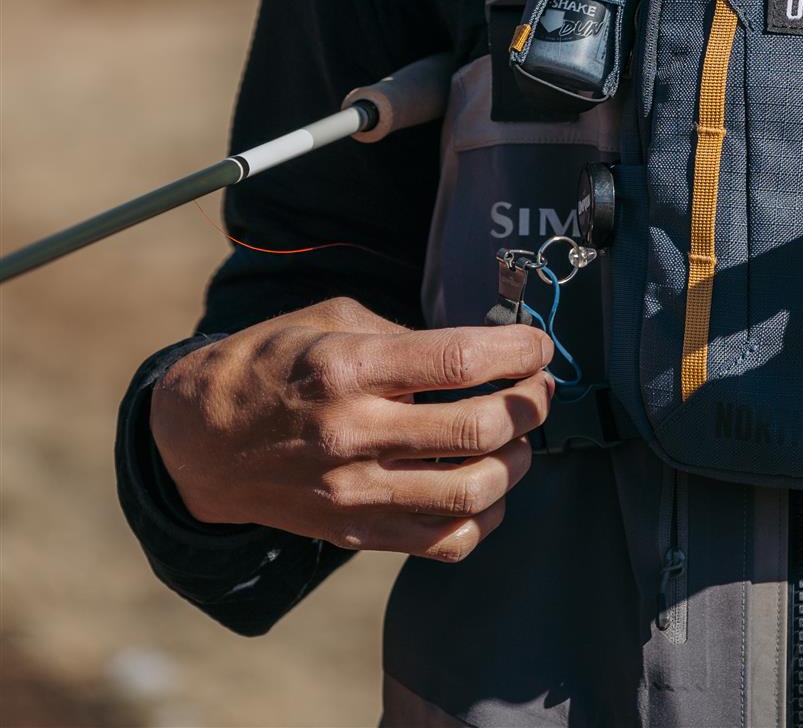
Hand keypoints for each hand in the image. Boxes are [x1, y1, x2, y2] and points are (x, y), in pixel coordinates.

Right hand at [150, 296, 552, 560]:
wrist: (203, 441)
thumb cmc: (271, 364)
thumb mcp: (330, 321)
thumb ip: (404, 335)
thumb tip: (479, 350)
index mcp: (349, 368)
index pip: (458, 360)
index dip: (515, 351)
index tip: (538, 345)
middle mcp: (354, 434)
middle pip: (477, 429)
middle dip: (528, 405)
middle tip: (538, 389)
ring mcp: (356, 493)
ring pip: (471, 494)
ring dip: (515, 462)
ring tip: (518, 438)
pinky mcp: (357, 534)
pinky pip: (444, 542)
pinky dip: (484, 517)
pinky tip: (487, 486)